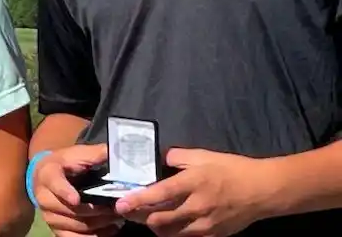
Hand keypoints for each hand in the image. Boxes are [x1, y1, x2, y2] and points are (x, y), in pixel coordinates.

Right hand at [33, 144, 124, 235]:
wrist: (46, 176)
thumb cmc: (65, 163)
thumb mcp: (77, 154)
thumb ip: (95, 153)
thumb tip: (115, 151)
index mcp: (48, 174)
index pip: (55, 183)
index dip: (65, 192)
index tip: (76, 199)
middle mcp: (43, 197)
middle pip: (72, 210)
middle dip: (96, 210)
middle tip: (116, 208)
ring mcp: (48, 216)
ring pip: (78, 225)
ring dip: (100, 223)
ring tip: (116, 217)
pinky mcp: (55, 230)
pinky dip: (94, 236)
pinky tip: (109, 229)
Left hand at [114, 148, 270, 236]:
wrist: (263, 190)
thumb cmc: (232, 169)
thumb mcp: (203, 155)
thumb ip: (177, 156)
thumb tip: (159, 158)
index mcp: (193, 182)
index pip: (159, 194)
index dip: (137, 201)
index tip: (120, 204)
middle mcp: (197, 206)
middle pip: (159, 219)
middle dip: (140, 217)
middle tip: (130, 211)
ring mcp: (205, 225)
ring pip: (170, 233)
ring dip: (155, 227)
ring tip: (147, 218)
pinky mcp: (214, 236)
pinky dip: (173, 234)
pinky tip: (169, 225)